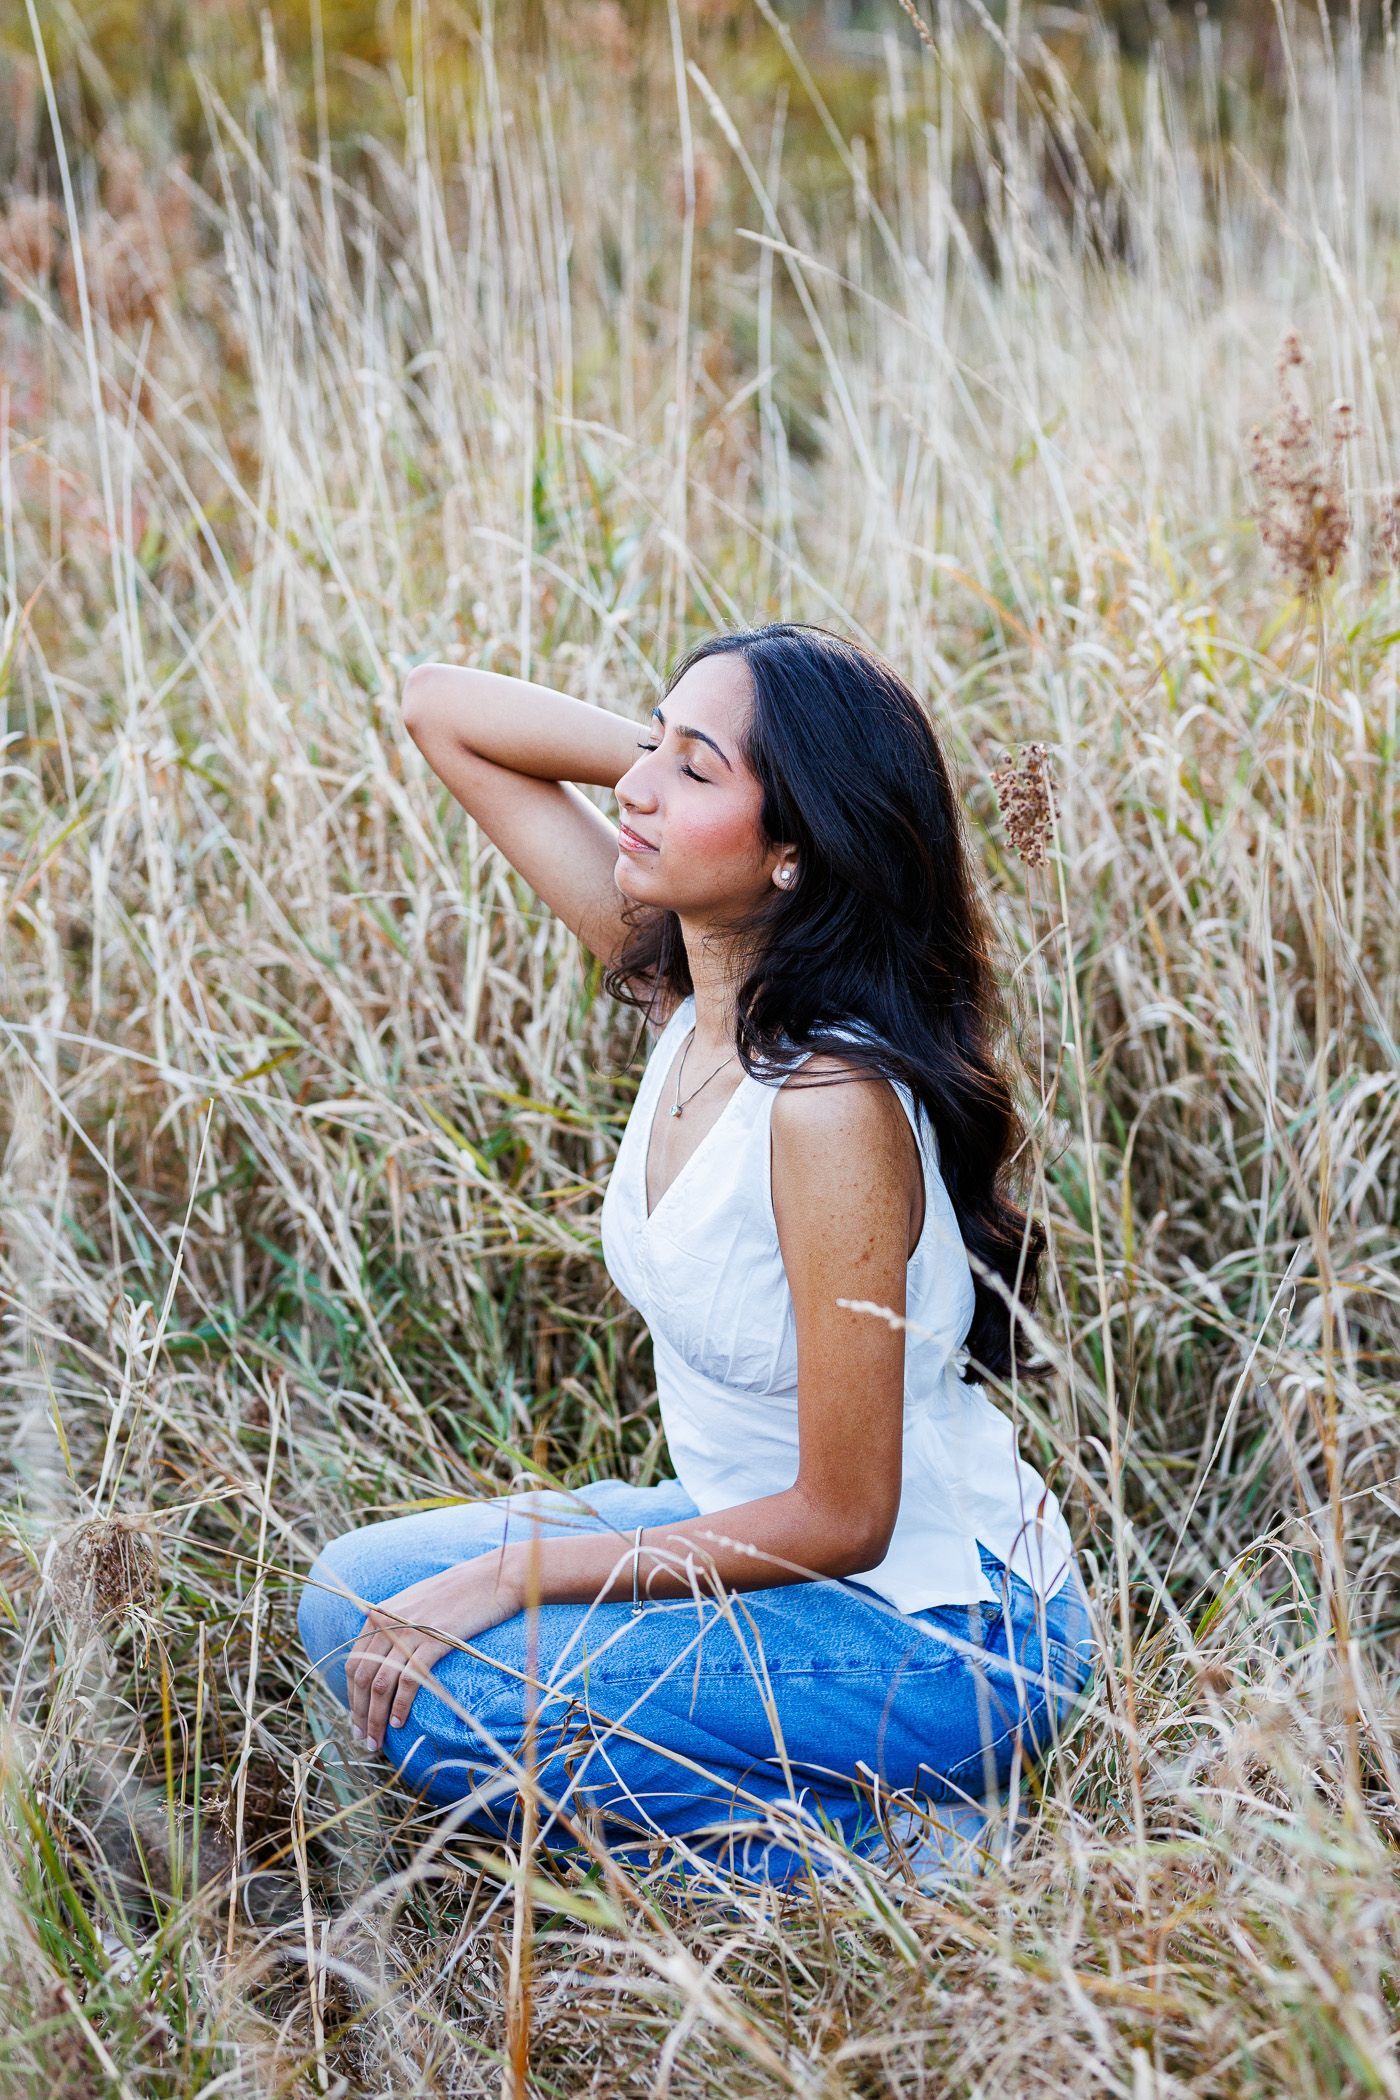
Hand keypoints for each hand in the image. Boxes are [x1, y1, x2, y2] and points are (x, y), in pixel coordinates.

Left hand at [344, 1549, 523, 1753]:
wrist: (493, 1577)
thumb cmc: (458, 1593)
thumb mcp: (416, 1604)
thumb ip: (395, 1627)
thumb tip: (383, 1662)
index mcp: (380, 1614)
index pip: (354, 1663)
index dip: (352, 1697)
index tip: (358, 1720)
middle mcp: (389, 1622)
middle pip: (362, 1677)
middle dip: (360, 1714)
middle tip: (365, 1740)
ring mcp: (410, 1632)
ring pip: (380, 1684)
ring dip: (375, 1718)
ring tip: (377, 1742)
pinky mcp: (433, 1641)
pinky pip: (408, 1681)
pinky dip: (400, 1706)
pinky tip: (400, 1724)